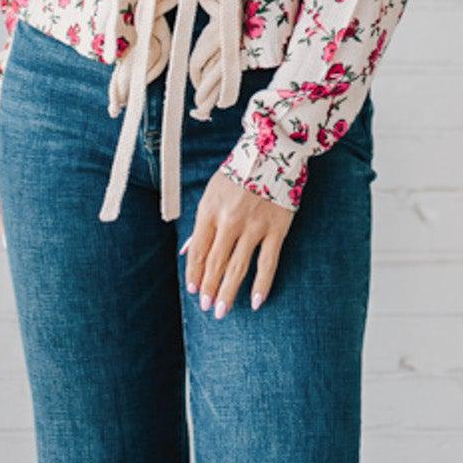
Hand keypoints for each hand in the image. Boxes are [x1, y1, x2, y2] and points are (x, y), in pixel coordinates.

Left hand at [183, 167, 294, 317]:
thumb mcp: (212, 193)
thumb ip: (201, 226)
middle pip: (215, 263)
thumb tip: (186, 253)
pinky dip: (262, 285)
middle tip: (207, 307)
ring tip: (222, 311)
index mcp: (210, 211)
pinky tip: (255, 302)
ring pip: (238, 267)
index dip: (194, 273)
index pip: (198, 251)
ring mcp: (254, 226)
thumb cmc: (239, 174)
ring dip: (228, 292)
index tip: (193, 290)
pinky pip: (268, 263)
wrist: (273, 152)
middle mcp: (230, 221)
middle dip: (208, 288)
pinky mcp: (276, 229)